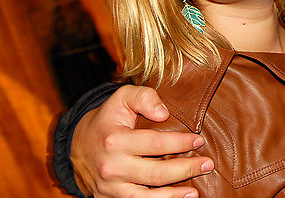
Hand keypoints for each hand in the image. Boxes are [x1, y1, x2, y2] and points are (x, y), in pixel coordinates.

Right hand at [71, 85, 212, 197]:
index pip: (155, 144)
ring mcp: (109, 187)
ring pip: (147, 197)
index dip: (180, 143)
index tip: (199, 140)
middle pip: (155, 174)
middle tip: (208, 164)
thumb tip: (164, 113)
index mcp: (115, 141)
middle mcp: (111, 167)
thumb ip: (144, 97)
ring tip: (195, 192)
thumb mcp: (121, 98)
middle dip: (186, 170)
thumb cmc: (107, 119)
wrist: (76, 146)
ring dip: (174, 196)